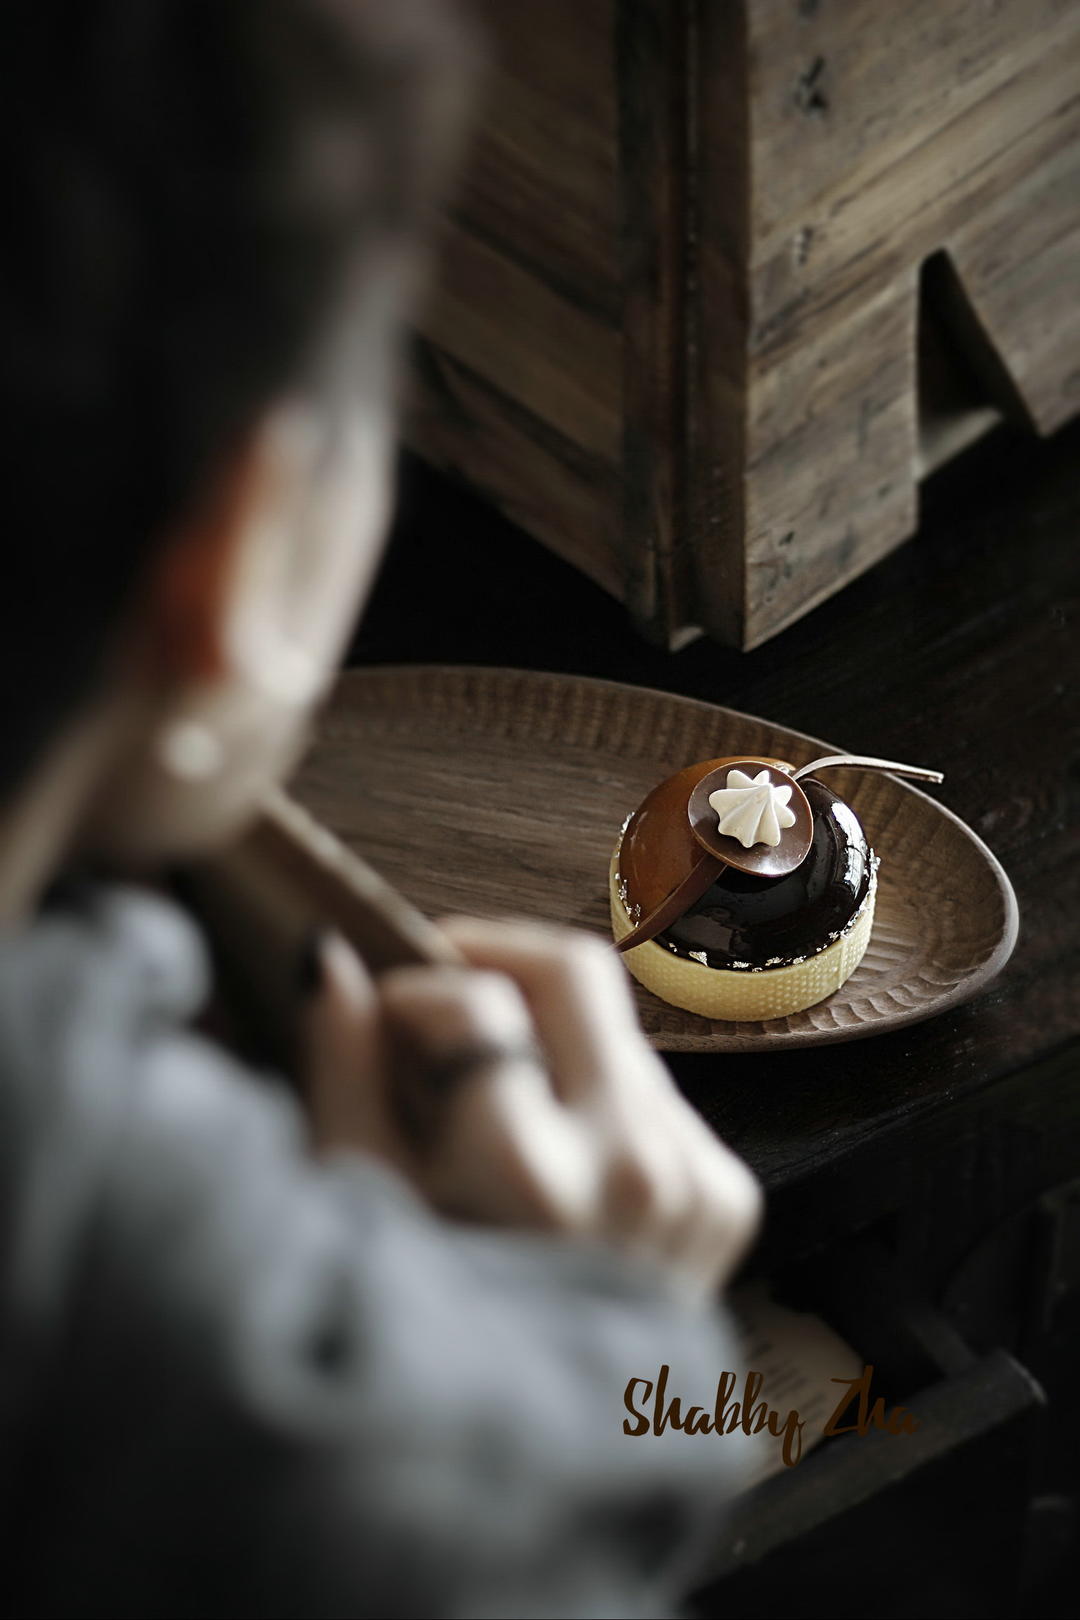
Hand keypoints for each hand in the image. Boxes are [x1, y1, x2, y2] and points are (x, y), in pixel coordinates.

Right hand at [301, 917, 761, 1300]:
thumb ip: (344, 1073)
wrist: (539, 1459)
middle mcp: (632, 1163)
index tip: (383, 1017)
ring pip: (615, 1033)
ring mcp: (693, 1180)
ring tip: (491, 1100)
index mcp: (530, 1172)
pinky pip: (654, 1093)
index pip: (477, 1000)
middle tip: (440, 981)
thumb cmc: (426, 1335)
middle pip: (576, 971)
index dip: (413, 991)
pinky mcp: (726, 1198)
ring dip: (547, 1039)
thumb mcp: (361, 1209)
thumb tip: (331, 960)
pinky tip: (553, 1157)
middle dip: (496, 954)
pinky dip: (595, 1099)